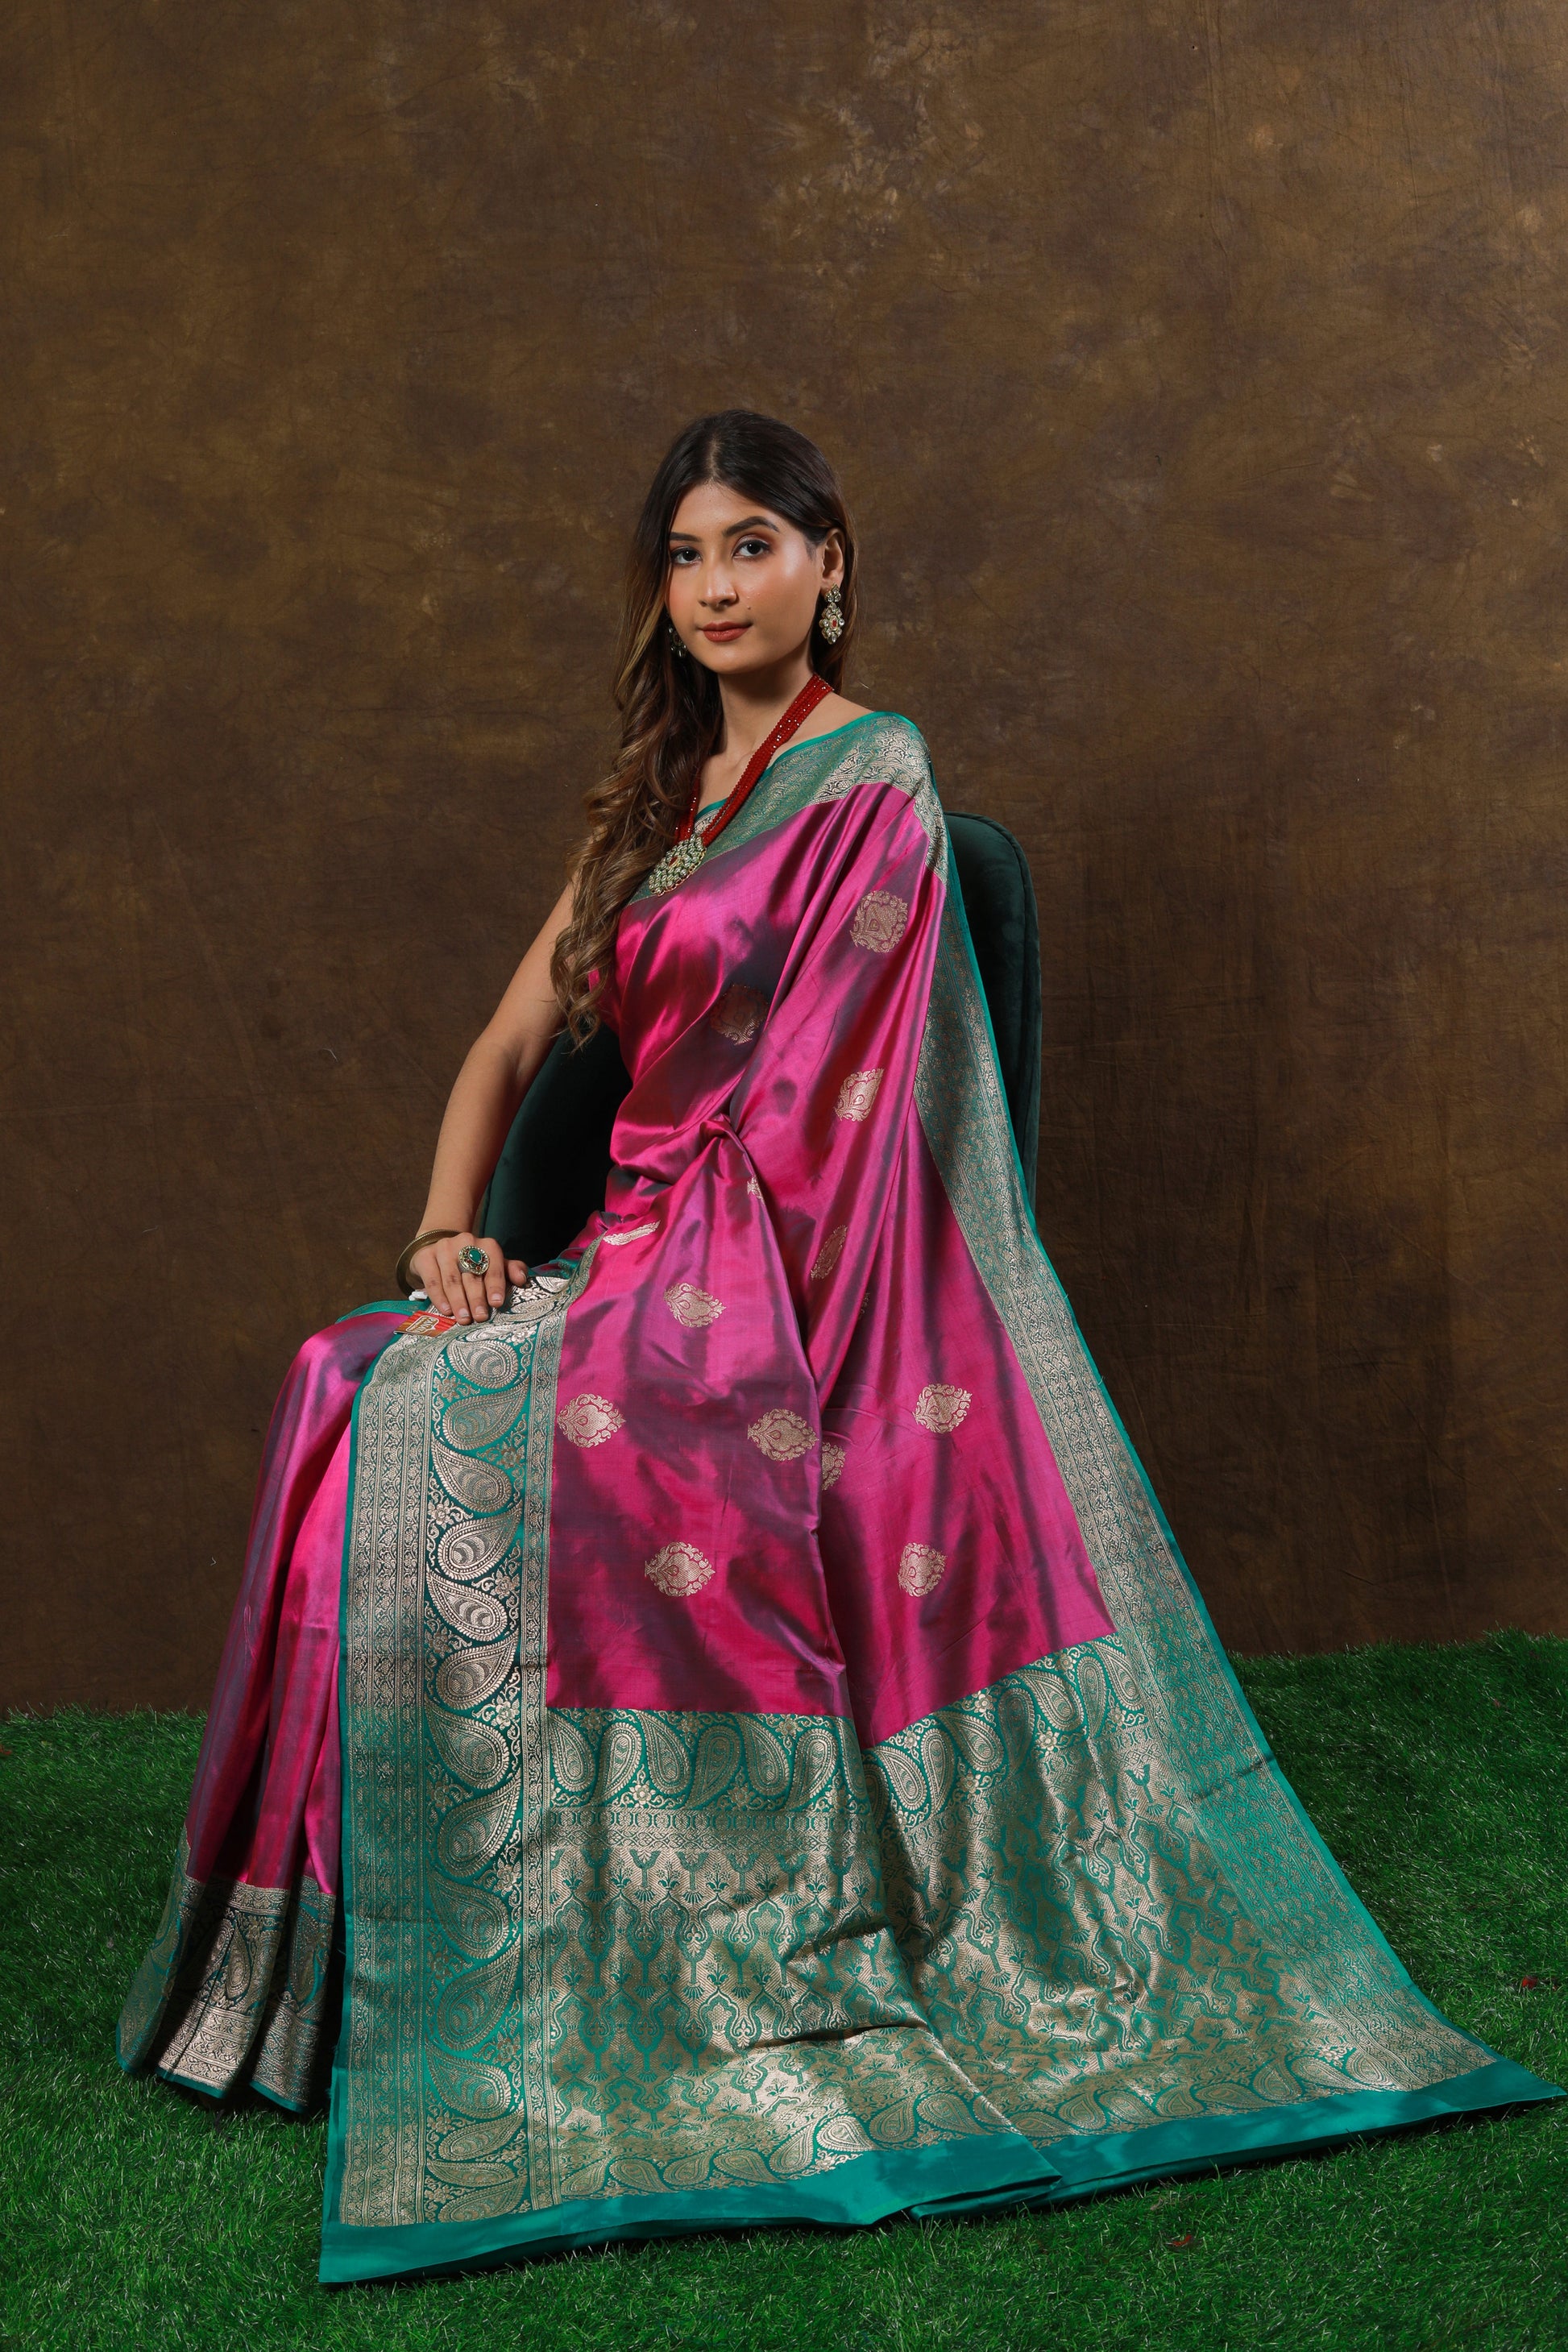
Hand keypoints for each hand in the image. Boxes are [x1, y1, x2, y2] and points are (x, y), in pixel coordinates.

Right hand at [409, 1233, 527, 1322]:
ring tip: (463, 1318)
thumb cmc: (472, 1262)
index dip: (495, 1285)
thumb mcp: (493, 1264)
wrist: (439, 1248)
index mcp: (487, 1245)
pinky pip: (433, 1280)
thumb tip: (522, 1279)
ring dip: (458, 1301)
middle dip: (476, 1298)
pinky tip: (446, 1310)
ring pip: (452, 1279)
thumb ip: (510, 1270)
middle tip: (480, 1317)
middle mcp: (465, 1242)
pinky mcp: (426, 1256)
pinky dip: (439, 1297)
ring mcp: (444, 1248)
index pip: (493, 1266)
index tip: (496, 1303)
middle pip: (472, 1275)